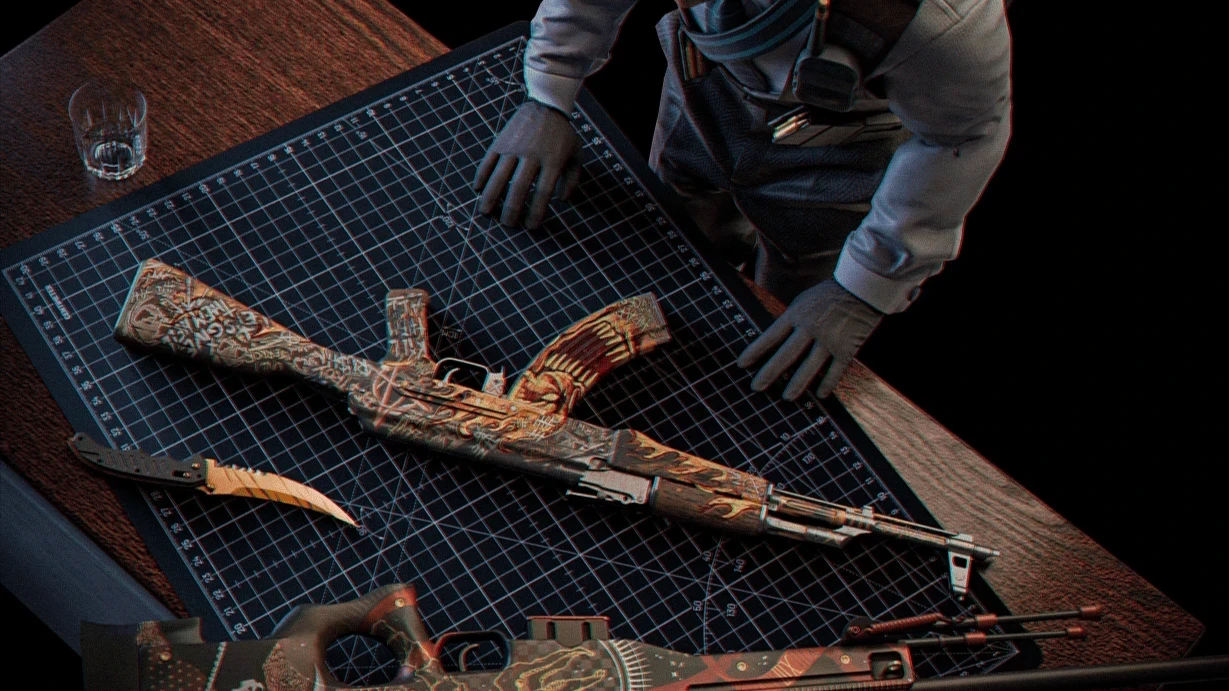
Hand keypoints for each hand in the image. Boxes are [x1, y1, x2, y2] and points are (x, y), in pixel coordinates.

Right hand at [473, 99, 581, 228]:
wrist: (546, 105)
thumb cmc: (563, 135)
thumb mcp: (576, 155)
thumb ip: (572, 179)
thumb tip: (561, 201)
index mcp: (553, 160)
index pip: (543, 192)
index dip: (536, 211)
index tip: (531, 226)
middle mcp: (532, 154)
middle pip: (519, 187)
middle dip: (512, 209)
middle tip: (508, 225)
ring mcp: (514, 146)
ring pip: (500, 175)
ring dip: (491, 196)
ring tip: (486, 213)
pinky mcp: (501, 140)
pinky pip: (488, 160)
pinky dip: (481, 176)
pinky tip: (477, 190)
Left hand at [736, 279, 882, 399]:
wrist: (861, 287)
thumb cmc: (829, 295)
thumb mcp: (803, 302)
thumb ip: (790, 321)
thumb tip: (774, 342)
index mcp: (797, 314)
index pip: (770, 336)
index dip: (755, 351)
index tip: (741, 365)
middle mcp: (810, 328)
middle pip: (786, 355)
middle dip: (769, 373)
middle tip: (756, 388)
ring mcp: (829, 339)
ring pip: (809, 367)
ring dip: (797, 384)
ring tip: (787, 398)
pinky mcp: (847, 348)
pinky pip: (835, 370)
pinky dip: (827, 383)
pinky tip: (820, 395)